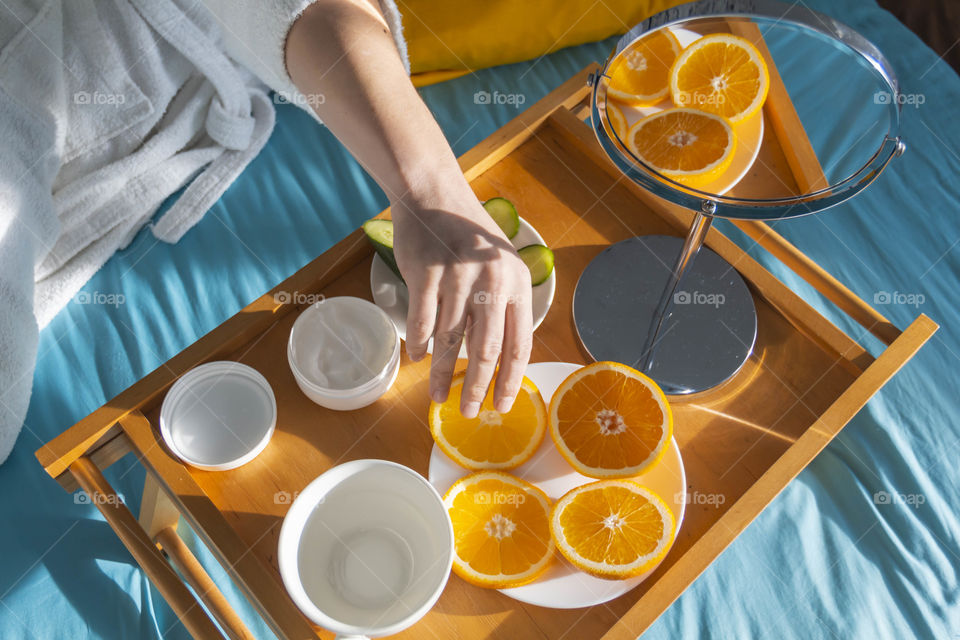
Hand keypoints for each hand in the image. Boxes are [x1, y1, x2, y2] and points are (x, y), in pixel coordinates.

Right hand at [391, 178, 532, 417]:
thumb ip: (505, 305)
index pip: (519, 345)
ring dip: (441, 374)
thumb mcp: (502, 265)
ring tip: (436, 396)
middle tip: (469, 412)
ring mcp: (458, 277)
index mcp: (518, 284)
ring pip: (449, 341)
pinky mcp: (426, 273)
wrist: (435, 195)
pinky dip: (418, 346)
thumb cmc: (469, 235)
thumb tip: (497, 358)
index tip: (501, 405)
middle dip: (476, 388)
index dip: (510, 380)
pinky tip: (417, 359)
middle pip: (486, 350)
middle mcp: (492, 282)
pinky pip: (421, 322)